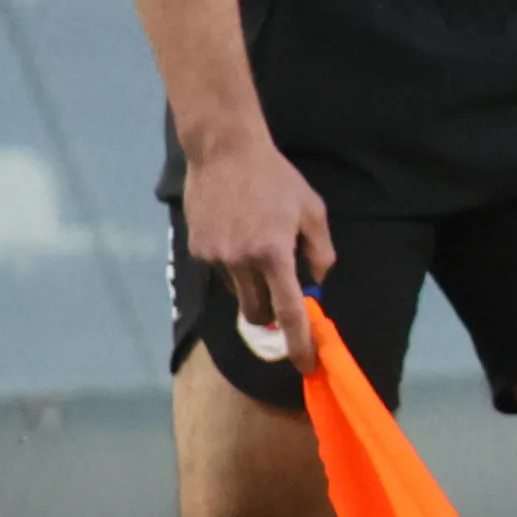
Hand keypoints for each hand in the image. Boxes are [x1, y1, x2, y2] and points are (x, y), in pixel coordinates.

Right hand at [180, 123, 335, 339]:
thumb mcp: (312, 211)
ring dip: (253, 285)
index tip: (304, 364)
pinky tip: (237, 233)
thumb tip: (315, 285)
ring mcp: (215, 257)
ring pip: (239, 293)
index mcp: (274, 253)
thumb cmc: (276, 179)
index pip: (288, 312)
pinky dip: (234, 265)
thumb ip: (319, 253)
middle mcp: (241, 261)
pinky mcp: (197, 250)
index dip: (298, 342)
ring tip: (258, 243)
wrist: (225, 152)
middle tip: (284, 293)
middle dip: (273, 316)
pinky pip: (222, 273)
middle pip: (259, 313)